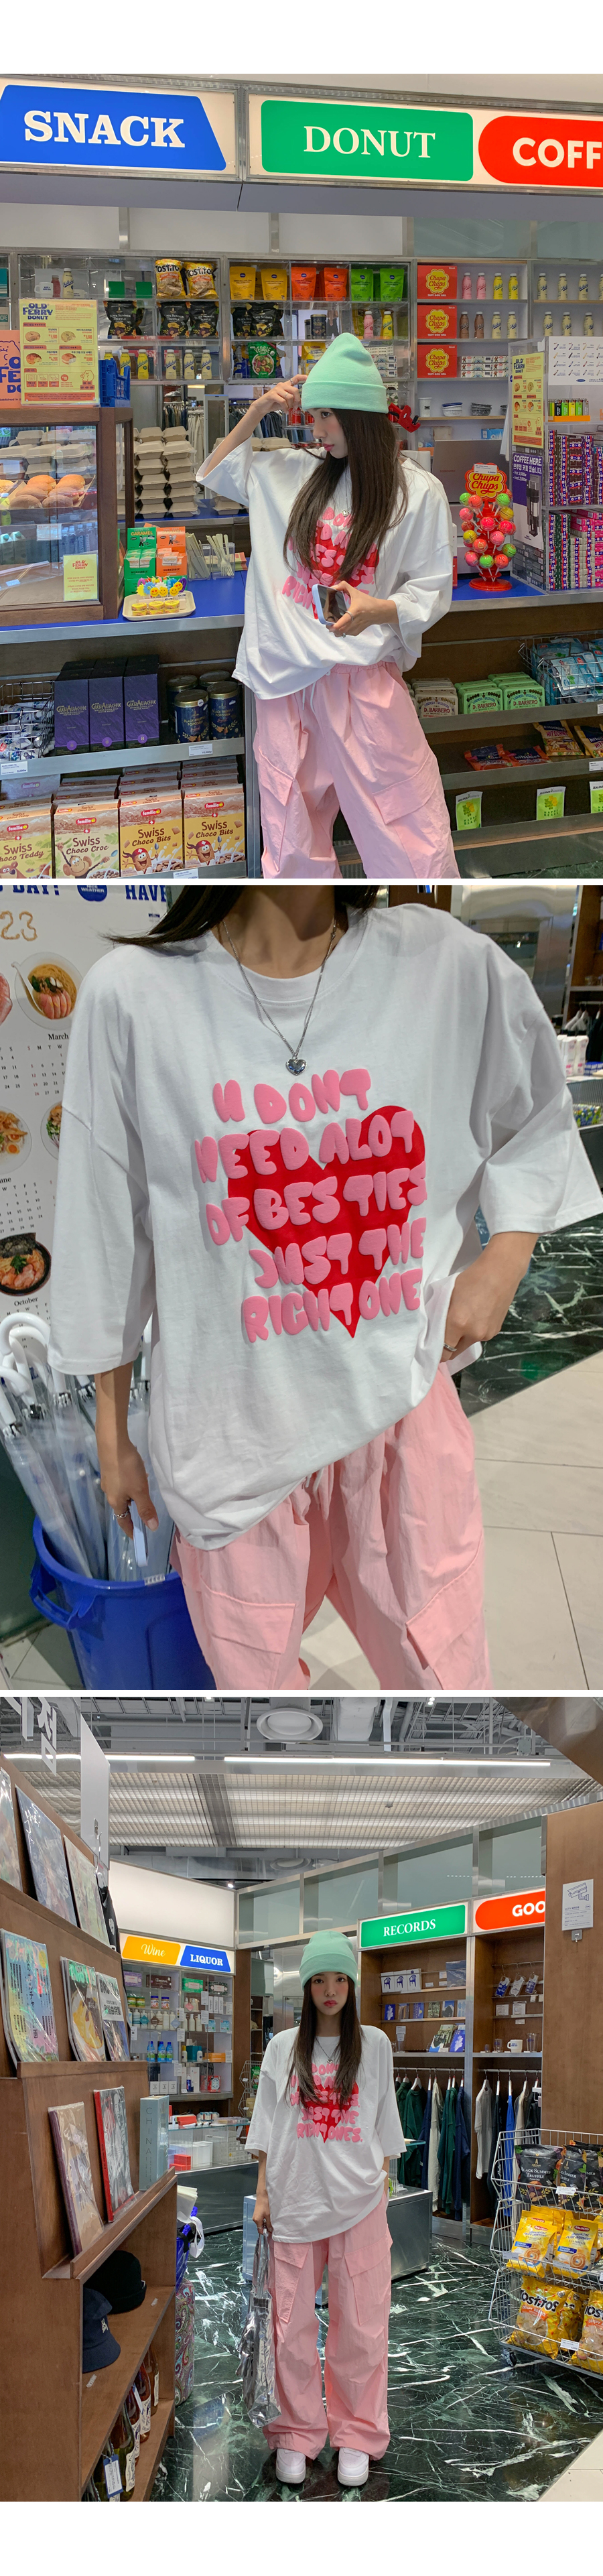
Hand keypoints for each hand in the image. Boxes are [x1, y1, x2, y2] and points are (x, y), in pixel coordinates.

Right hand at [95, 1433, 158, 1538]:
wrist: (112, 1443)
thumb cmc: (126, 1469)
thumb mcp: (140, 1490)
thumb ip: (146, 1509)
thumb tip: (151, 1528)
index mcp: (116, 1501)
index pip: (123, 1521)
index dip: (131, 1530)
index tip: (138, 1538)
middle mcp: (109, 1493)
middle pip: (123, 1508)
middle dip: (134, 1511)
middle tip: (147, 1512)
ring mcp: (108, 1481)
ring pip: (123, 1494)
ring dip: (134, 1496)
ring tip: (145, 1490)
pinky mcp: (110, 1470)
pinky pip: (122, 1483)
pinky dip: (131, 1484)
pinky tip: (138, 1474)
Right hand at [248, 375, 300, 424]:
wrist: (263, 406)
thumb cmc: (275, 403)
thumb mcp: (286, 401)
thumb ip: (293, 400)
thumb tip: (301, 402)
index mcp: (286, 385)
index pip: (295, 378)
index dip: (302, 377)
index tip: (308, 378)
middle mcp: (282, 385)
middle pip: (295, 390)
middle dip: (297, 400)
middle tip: (295, 406)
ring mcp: (277, 389)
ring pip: (289, 397)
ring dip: (290, 405)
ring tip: (288, 409)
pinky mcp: (273, 395)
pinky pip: (283, 401)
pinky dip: (285, 408)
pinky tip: (285, 411)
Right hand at [253, 2188, 271, 2233]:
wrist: (263, 2194)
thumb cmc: (265, 2203)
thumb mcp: (269, 2215)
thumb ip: (269, 2223)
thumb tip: (270, 2230)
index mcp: (257, 2220)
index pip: (260, 2231)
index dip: (265, 2233)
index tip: (271, 2233)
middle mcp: (255, 2218)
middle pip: (260, 2227)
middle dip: (266, 2228)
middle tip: (273, 2227)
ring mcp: (255, 2215)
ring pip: (261, 2222)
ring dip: (266, 2223)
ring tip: (272, 2221)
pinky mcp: (257, 2212)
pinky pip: (261, 2218)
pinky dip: (265, 2219)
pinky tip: (269, 2216)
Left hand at [331, 582, 397, 636]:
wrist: (379, 612)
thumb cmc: (367, 602)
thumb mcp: (356, 592)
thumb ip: (344, 586)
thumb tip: (333, 587)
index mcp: (355, 611)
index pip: (345, 620)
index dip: (337, 625)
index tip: (330, 626)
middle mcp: (355, 621)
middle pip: (341, 630)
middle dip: (332, 629)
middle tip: (328, 624)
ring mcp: (356, 628)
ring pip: (342, 634)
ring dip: (336, 631)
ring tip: (333, 625)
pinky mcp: (357, 632)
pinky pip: (346, 634)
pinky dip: (341, 632)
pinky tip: (340, 626)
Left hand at [443, 1233, 537, 1360]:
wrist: (500, 1272)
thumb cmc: (471, 1279)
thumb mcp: (448, 1295)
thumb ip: (442, 1316)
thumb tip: (435, 1330)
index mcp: (458, 1323)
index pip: (444, 1352)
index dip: (436, 1352)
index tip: (432, 1347)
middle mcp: (473, 1334)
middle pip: (455, 1352)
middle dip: (448, 1347)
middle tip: (444, 1335)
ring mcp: (486, 1334)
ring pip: (467, 1344)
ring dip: (462, 1338)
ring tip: (464, 1319)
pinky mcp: (495, 1331)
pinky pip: (479, 1337)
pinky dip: (474, 1332)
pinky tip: (477, 1315)